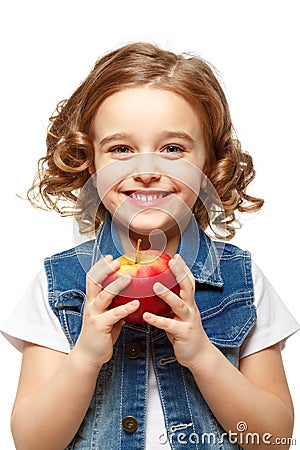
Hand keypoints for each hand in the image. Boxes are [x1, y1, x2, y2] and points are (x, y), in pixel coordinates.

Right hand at [75, 255, 139, 367]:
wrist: (88, 356)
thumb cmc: (101, 335)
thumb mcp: (108, 316)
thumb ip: (116, 305)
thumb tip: (133, 295)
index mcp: (92, 300)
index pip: (93, 278)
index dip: (100, 266)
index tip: (110, 257)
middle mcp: (91, 305)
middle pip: (95, 282)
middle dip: (105, 270)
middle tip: (117, 261)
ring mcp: (94, 315)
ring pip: (104, 295)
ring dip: (116, 285)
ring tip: (129, 277)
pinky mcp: (100, 326)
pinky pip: (114, 315)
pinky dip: (126, 308)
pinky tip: (136, 304)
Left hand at [143, 254, 210, 369]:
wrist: (199, 355)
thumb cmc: (185, 333)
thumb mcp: (178, 315)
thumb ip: (170, 303)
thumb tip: (152, 290)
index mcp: (189, 303)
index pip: (189, 281)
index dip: (183, 268)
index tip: (175, 256)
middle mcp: (191, 309)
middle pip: (188, 287)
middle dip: (180, 273)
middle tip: (171, 261)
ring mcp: (189, 320)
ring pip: (179, 305)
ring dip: (167, 295)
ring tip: (155, 286)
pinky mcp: (184, 333)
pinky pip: (169, 325)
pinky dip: (157, 320)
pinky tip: (146, 316)